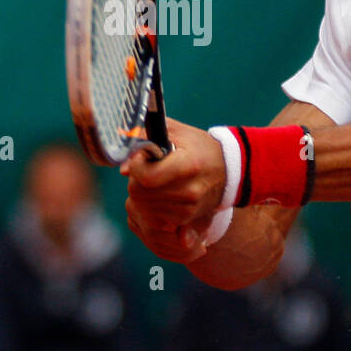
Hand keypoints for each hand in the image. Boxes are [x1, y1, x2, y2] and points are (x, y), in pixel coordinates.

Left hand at [121, 118, 226, 260]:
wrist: (229, 170)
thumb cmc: (198, 146)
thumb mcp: (175, 131)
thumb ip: (145, 138)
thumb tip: (122, 168)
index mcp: (187, 165)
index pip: (147, 176)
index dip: (137, 165)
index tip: (144, 156)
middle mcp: (189, 190)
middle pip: (139, 192)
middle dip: (136, 178)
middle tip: (148, 167)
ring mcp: (187, 208)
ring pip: (142, 205)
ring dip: (142, 192)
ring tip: (158, 178)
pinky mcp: (185, 219)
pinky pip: (151, 215)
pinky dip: (150, 204)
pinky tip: (161, 191)